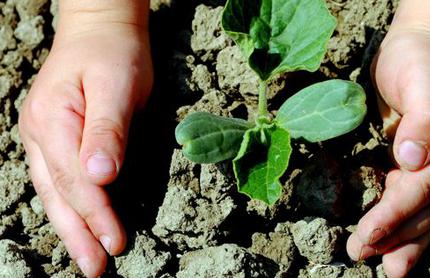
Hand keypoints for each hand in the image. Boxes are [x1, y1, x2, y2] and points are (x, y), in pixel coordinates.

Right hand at [19, 21, 152, 276]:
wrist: (101, 31)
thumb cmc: (113, 55)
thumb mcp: (118, 86)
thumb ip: (108, 130)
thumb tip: (101, 177)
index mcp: (53, 120)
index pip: (75, 180)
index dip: (97, 214)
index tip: (116, 242)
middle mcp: (40, 133)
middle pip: (57, 194)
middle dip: (78, 234)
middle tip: (96, 269)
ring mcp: (43, 137)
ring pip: (54, 192)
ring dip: (71, 228)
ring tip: (88, 259)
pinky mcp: (55, 139)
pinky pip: (58, 180)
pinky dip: (69, 206)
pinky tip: (79, 224)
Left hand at [346, 25, 429, 276]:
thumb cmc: (425, 58)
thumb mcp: (425, 78)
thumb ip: (426, 118)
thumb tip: (413, 160)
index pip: (425, 188)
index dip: (395, 214)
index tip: (367, 234)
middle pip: (427, 208)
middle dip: (395, 235)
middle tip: (362, 253)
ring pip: (428, 212)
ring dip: (404, 239)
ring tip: (385, 266)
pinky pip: (422, 201)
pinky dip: (408, 223)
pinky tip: (394, 241)